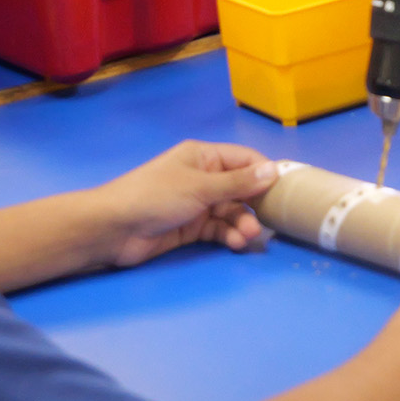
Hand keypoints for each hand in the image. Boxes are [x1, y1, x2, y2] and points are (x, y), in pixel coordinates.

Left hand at [92, 141, 278, 267]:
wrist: (113, 228)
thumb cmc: (155, 196)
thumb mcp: (199, 187)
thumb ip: (238, 183)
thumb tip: (274, 171)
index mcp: (203, 157)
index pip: (244, 160)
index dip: (265, 173)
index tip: (286, 190)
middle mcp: (203, 177)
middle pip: (241, 188)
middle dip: (255, 204)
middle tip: (270, 220)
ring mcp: (197, 204)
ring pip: (231, 212)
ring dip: (242, 223)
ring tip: (248, 236)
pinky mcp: (191, 227)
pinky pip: (219, 229)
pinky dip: (229, 235)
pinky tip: (235, 243)